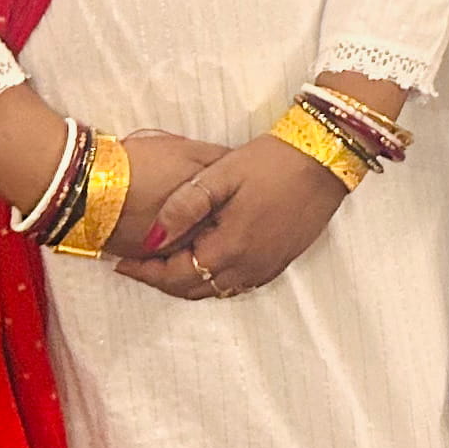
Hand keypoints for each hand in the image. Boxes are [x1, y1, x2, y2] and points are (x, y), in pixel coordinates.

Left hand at [110, 133, 347, 302]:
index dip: (145, 272)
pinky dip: (215, 279)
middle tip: (139, 266)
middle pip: (194, 289)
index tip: (122, 263)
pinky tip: (206, 260)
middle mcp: (249, 267)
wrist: (326, 157)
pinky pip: (238, 283)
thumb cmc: (273, 161)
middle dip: (162, 281)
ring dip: (188, 281)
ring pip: (216, 290)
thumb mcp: (222, 174)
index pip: (175, 275)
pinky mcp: (281, 259)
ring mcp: (268, 266)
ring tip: (167, 263)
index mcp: (230, 248)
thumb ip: (184, 206)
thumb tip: (152, 237)